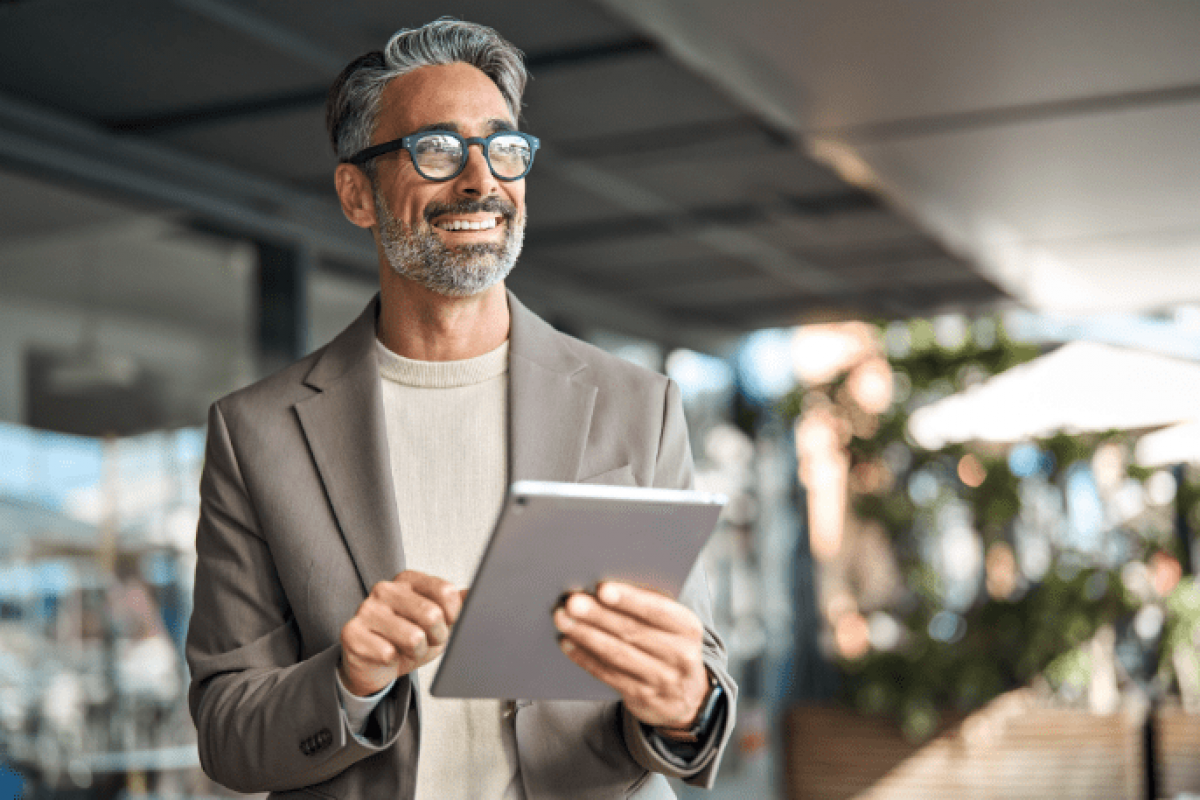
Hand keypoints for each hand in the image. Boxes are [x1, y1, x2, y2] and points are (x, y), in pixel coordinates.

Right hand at [338, 570, 465, 696]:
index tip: (447, 624)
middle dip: (438, 637)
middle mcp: (385, 589)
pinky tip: (387, 655)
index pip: (446, 591)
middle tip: (428, 641)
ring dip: (417, 652)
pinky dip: (393, 661)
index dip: (454, 616)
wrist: (374, 666)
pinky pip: (388, 653)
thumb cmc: (409, 640)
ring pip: (413, 637)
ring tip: (408, 649)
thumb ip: (460, 605)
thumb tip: (480, 592)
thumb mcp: (440, 622)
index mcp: (408, 579)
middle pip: (431, 614)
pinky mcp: (351, 632)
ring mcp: (366, 609)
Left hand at [553, 581, 708, 730]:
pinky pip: (608, 674)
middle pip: (632, 632)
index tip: (603, 589)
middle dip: (599, 615)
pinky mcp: (642, 697)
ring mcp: (661, 680)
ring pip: (617, 654)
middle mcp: (679, 655)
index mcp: (688, 628)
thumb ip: (651, 607)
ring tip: (564, 619)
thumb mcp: (675, 626)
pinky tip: (568, 643)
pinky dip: (585, 658)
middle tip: (573, 602)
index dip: (630, 600)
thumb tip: (605, 588)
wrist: (687, 697)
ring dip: (586, 635)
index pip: (658, 611)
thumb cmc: (672, 646)